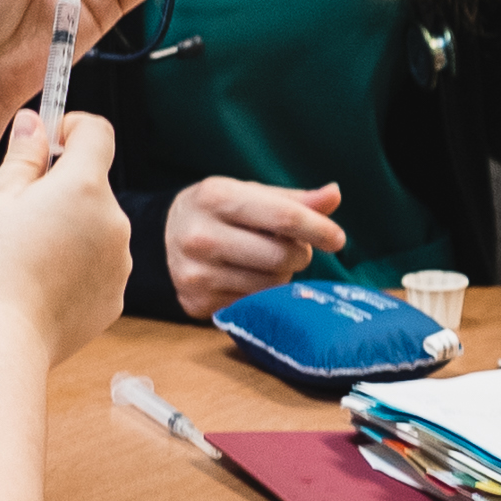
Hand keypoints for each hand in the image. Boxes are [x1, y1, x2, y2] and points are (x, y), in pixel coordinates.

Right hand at [0, 111, 133, 364]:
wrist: (0, 341)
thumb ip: (24, 156)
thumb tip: (36, 124)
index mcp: (85, 187)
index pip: (98, 133)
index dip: (72, 128)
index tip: (47, 144)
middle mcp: (114, 221)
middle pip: (93, 186)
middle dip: (62, 189)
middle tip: (18, 214)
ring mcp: (119, 262)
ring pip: (95, 228)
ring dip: (70, 229)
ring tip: (26, 256)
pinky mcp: (115, 298)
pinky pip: (97, 267)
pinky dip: (75, 268)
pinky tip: (40, 285)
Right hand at [167, 176, 344, 313]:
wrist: (163, 238)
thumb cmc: (220, 212)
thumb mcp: (251, 195)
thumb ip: (294, 199)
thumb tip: (334, 195)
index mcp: (216, 197)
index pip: (282, 217)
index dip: (318, 229)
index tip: (337, 239)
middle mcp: (201, 236)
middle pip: (280, 257)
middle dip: (299, 254)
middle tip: (292, 248)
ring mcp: (195, 273)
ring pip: (270, 286)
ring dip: (281, 276)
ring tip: (266, 262)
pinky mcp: (196, 303)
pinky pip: (252, 305)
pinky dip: (261, 294)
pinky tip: (248, 278)